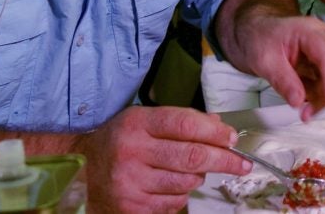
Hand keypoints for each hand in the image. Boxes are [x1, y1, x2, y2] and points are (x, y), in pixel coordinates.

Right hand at [75, 106, 248, 212]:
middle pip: (193, 156)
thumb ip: (182, 121)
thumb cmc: (121, 141)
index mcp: (137, 123)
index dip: (216, 132)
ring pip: (187, 182)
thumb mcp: (145, 120)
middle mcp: (131, 151)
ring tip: (190, 170)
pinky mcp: (132, 206)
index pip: (186, 124)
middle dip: (225, 160)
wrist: (83, 168)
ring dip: (199, 177)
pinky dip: (181, 195)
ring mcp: (130, 182)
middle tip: (242, 163)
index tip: (233, 138)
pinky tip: (169, 185)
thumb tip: (221, 129)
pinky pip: (174, 203)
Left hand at [239, 15, 324, 121]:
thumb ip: (282, 80)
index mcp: (311, 32)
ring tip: (304, 112)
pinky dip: (318, 97)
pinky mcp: (324, 63)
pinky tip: (304, 101)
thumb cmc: (260, 39)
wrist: (256, 33)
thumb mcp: (264, 60)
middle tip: (307, 114)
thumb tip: (298, 100)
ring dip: (322, 99)